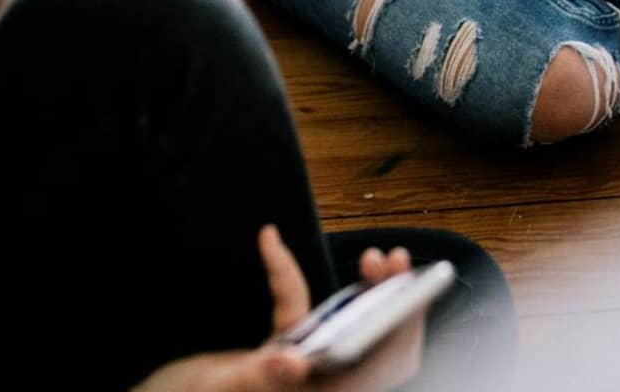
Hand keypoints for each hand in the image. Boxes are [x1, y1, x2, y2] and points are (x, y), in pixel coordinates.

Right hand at [135, 227, 422, 391]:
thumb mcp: (214, 390)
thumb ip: (256, 376)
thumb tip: (294, 361)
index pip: (376, 368)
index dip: (401, 329)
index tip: (405, 284)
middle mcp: (313, 385)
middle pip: (370, 346)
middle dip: (389, 302)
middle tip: (392, 259)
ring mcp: (295, 371)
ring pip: (344, 329)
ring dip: (360, 293)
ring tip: (370, 257)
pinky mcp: (272, 358)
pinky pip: (294, 313)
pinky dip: (286, 278)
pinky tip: (267, 241)